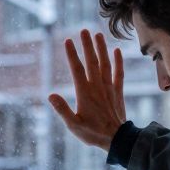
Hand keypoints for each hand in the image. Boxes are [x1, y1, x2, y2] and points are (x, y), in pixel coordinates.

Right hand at [50, 29, 126, 150]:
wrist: (116, 139)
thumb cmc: (93, 133)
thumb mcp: (73, 125)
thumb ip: (62, 110)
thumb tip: (50, 95)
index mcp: (85, 93)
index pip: (77, 69)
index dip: (72, 54)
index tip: (67, 40)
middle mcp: (97, 86)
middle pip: (91, 61)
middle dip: (87, 45)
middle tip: (83, 30)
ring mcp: (109, 88)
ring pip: (105, 64)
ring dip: (101, 49)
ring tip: (97, 35)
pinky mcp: (117, 92)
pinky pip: (119, 73)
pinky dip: (118, 61)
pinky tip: (117, 51)